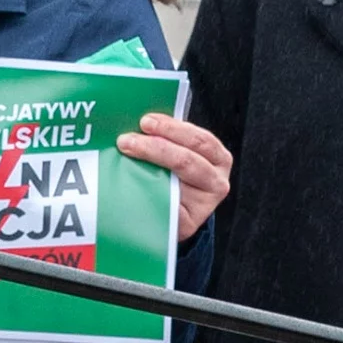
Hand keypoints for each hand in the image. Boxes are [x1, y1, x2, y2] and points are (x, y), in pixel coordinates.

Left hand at [117, 114, 231, 241]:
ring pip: (176, 182)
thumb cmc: (170, 177)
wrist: (171, 216)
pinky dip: (146, 190)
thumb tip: (134, 120)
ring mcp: (204, 203)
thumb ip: (164, 138)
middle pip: (187, 160)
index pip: (199, 139)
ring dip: (149, 163)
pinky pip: (166, 204)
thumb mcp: (175, 154)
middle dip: (155, 146)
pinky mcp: (189, 222)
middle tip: (126, 140)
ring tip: (125, 152)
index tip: (145, 121)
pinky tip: (129, 181)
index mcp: (217, 157)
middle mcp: (216, 179)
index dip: (172, 128)